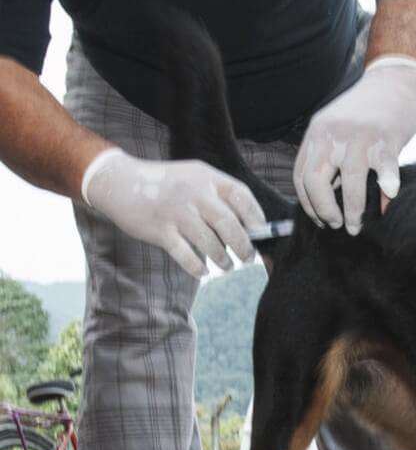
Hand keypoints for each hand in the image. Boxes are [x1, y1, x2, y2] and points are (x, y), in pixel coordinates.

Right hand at [81, 148, 264, 277]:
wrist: (120, 182)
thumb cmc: (166, 184)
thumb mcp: (195, 177)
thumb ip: (218, 195)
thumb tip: (246, 225)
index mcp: (208, 178)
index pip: (242, 196)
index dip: (255, 216)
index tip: (261, 231)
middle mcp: (195, 194)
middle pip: (229, 224)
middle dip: (243, 245)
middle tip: (248, 257)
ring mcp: (177, 212)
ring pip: (210, 242)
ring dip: (223, 258)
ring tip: (228, 265)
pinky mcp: (160, 230)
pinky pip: (185, 254)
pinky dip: (197, 266)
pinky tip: (204, 272)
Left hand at [294, 56, 415, 233]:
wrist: (393, 80)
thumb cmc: (365, 111)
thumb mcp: (337, 128)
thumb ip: (332, 158)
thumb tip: (335, 199)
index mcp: (318, 133)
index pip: (302, 175)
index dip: (309, 203)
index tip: (320, 219)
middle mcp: (334, 134)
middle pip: (317, 180)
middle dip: (324, 210)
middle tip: (335, 225)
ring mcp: (361, 136)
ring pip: (351, 180)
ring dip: (353, 209)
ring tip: (356, 225)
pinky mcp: (388, 139)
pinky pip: (386, 170)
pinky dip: (387, 188)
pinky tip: (389, 199)